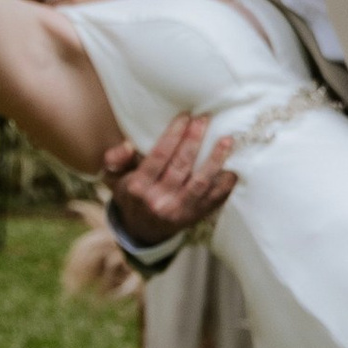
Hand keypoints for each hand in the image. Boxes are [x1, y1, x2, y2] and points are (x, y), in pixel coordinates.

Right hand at [104, 116, 237, 247]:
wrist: (142, 230)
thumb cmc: (131, 194)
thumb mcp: (114, 178)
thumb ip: (115, 159)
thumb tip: (128, 145)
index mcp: (138, 188)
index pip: (158, 157)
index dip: (173, 135)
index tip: (185, 116)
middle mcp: (159, 201)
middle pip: (181, 166)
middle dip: (194, 140)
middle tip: (204, 119)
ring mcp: (179, 211)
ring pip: (201, 183)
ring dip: (215, 160)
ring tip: (226, 140)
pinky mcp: (195, 217)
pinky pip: (214, 200)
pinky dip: (225, 184)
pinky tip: (234, 167)